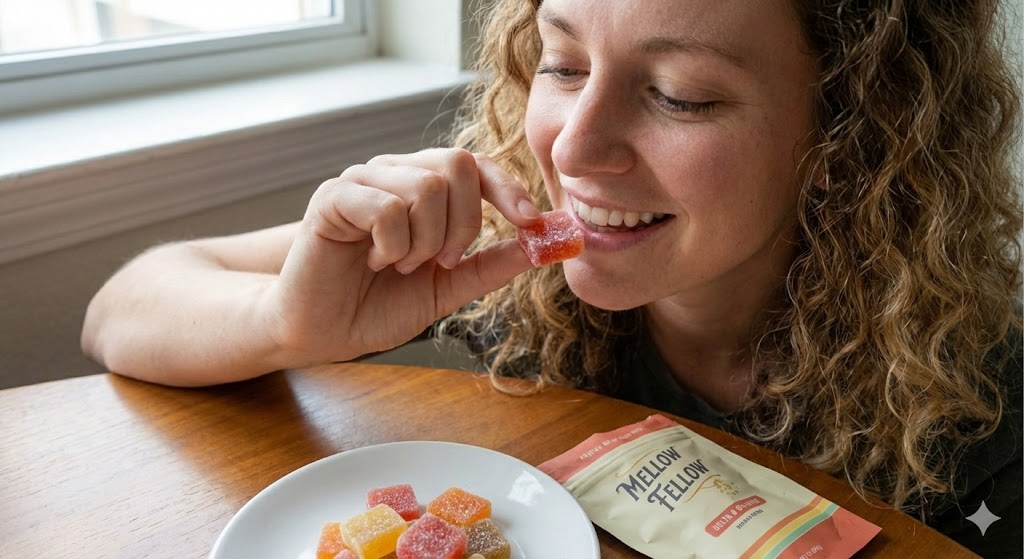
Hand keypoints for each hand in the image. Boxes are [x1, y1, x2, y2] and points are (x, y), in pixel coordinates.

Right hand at [262, 148, 539, 365]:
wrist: (323, 331)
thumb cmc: (379, 304)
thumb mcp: (449, 287)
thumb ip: (492, 263)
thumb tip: (543, 244)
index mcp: (425, 189)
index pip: (476, 166)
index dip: (507, 188)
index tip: (530, 221)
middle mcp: (396, 174)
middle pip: (457, 164)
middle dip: (463, 225)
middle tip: (441, 262)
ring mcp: (363, 181)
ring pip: (426, 187)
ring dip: (424, 242)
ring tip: (399, 265)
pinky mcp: (333, 197)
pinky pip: (387, 206)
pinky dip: (392, 245)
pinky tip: (373, 261)